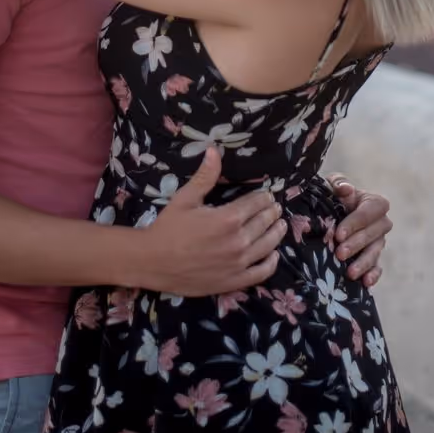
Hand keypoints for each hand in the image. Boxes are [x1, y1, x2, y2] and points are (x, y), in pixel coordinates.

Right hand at [133, 150, 287, 295]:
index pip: (256, 204)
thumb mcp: (185, 198)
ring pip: (268, 245)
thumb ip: (205, 176)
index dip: (264, 197)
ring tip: (281, 225)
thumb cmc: (168, 228)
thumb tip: (214, 150)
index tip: (268, 195)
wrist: (152, 262)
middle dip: (272, 212)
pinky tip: (274, 255)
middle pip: (264, 223)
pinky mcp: (233, 281)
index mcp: (228, 218)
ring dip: (277, 233)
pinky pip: (261, 273)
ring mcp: (237, 264)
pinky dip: (271, 263)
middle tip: (275, 208)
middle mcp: (238, 241)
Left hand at [328, 174, 391, 288]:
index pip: (370, 211)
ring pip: (375, 252)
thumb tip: (345, 189)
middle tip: (339, 253)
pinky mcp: (374, 258)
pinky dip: (373, 275)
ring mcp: (379, 242)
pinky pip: (378, 267)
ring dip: (363, 262)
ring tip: (350, 273)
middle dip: (356, 244)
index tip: (338, 233)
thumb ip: (339, 184)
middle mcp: (381, 223)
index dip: (356, 223)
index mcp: (374, 203)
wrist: (330, 213)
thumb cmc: (333, 196)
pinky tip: (365, 283)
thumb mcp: (333, 186)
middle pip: (374, 234)